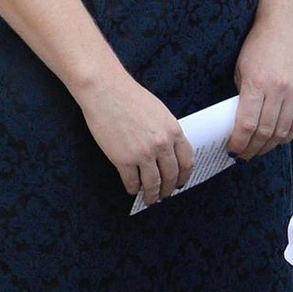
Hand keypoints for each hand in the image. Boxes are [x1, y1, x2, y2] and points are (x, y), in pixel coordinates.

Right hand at [83, 67, 194, 203]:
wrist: (106, 91)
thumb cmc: (130, 97)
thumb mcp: (159, 112)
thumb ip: (166, 131)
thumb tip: (168, 150)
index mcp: (174, 131)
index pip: (187, 161)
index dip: (184, 175)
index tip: (181, 183)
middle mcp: (162, 145)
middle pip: (171, 175)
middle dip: (168, 189)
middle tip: (165, 195)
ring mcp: (143, 153)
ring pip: (153, 183)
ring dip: (152, 195)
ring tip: (149, 200)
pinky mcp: (123, 159)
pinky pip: (132, 182)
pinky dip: (133, 189)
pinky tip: (132, 190)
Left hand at [228, 13, 292, 159]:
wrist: (285, 26)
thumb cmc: (258, 46)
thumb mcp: (241, 69)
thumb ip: (242, 97)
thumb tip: (239, 125)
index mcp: (257, 84)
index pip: (247, 125)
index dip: (238, 143)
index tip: (232, 150)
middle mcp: (278, 90)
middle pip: (264, 133)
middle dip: (251, 149)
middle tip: (242, 156)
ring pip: (282, 132)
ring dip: (268, 147)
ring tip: (257, 151)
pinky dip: (286, 137)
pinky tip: (277, 140)